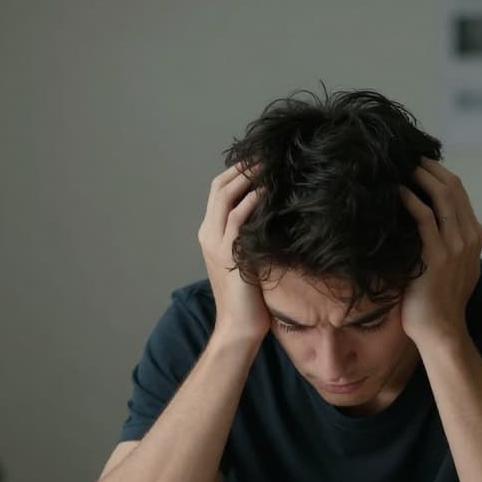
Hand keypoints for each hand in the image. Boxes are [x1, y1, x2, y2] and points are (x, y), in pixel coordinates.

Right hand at [199, 164, 268, 344]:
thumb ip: (251, 235)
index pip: (219, 191)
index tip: (260, 160)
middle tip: (267, 155)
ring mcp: (215, 243)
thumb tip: (273, 213)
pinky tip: (268, 191)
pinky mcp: (229, 253)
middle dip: (242, 168)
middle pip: (219, 187)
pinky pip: (238, 217)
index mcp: (209, 234)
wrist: (239, 326)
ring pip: (225, 197)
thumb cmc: (249, 297)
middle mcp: (208, 234)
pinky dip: (252, 200)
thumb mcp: (248, 257)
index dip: (237, 172)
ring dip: (248, 178)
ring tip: (270, 166)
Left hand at [397, 159, 481, 348]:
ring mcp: (455, 246)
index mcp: (474, 236)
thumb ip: (450, 242)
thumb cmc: (439, 299)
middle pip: (452, 188)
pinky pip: (424, 218)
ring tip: (399, 167)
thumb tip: (427, 221)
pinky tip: (397, 192)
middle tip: (406, 157)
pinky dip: (411, 200)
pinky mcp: (436, 257)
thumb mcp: (454, 265)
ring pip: (442, 196)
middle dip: (428, 168)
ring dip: (420, 177)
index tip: (418, 163)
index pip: (459, 192)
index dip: (439, 173)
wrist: (441, 330)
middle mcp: (468, 237)